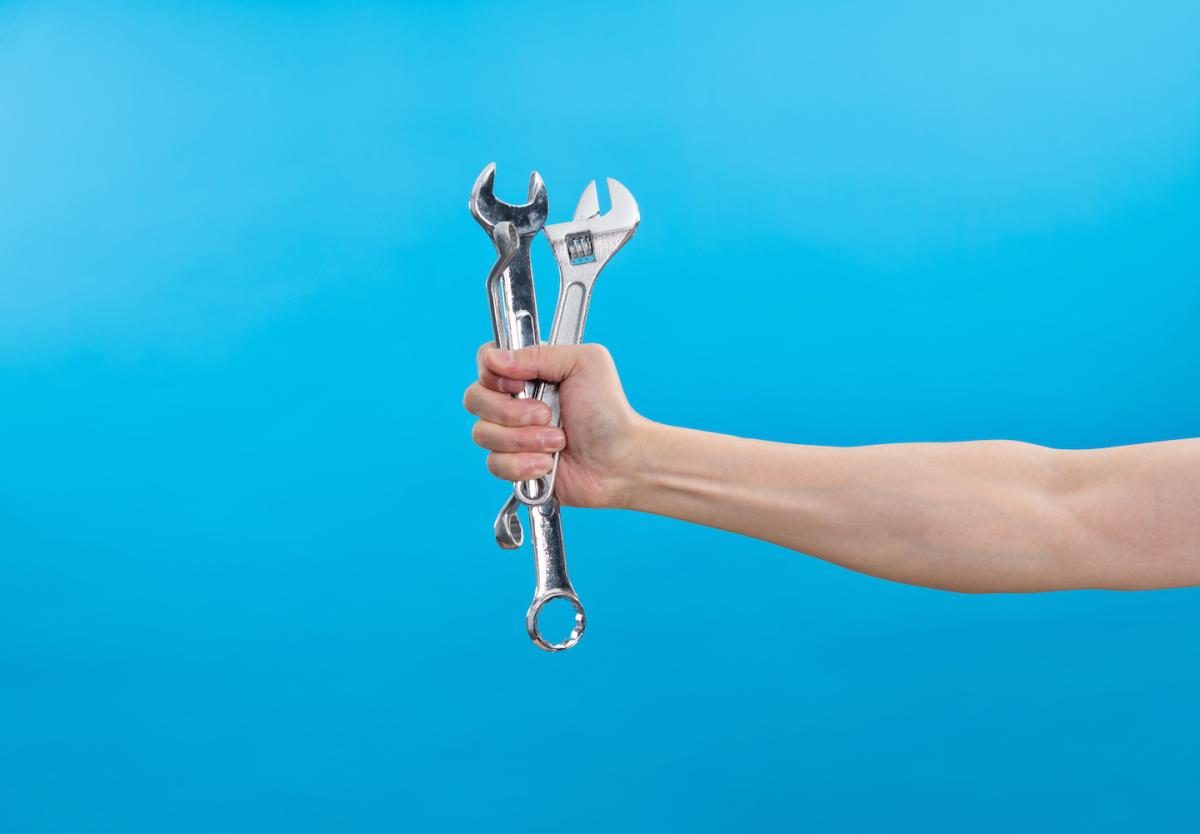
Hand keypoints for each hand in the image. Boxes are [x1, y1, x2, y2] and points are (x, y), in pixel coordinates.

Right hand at [463, 343, 642, 508]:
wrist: (620, 460)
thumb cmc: (608, 411)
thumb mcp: (583, 363)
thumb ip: (538, 353)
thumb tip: (495, 358)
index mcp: (528, 373)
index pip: (486, 362)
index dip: (494, 374)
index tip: (519, 383)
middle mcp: (514, 401)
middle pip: (475, 399)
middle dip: (512, 412)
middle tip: (547, 416)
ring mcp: (512, 435)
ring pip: (483, 434)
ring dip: (524, 440)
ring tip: (558, 442)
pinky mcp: (514, 466)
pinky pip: (494, 464)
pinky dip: (524, 465)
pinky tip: (548, 464)